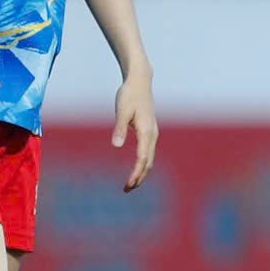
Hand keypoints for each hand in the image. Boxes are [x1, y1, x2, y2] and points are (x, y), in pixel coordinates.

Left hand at [112, 72, 158, 191]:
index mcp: (147, 132)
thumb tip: (116, 146)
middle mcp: (152, 135)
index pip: (142, 159)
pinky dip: (143, 163)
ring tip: (131, 183)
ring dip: (142, 172)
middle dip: (139, 177)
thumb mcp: (122, 111)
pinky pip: (148, 152)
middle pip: (148, 162)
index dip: (135, 174)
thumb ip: (119, 128)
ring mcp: (152, 133)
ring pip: (149, 158)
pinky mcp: (149, 130)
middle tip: (127, 189)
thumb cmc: (129, 94)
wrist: (140, 81)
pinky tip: (136, 167)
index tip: (127, 184)